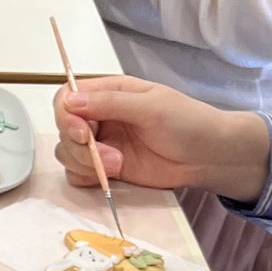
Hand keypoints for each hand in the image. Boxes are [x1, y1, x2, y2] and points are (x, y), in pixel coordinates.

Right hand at [53, 74, 269, 200]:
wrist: (208, 157)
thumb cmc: (187, 123)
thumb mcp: (151, 106)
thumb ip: (110, 103)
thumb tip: (70, 101)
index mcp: (109, 92)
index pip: (67, 98)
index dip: (66, 117)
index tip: (82, 134)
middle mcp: (100, 116)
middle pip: (63, 130)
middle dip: (79, 148)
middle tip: (109, 158)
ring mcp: (101, 144)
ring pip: (67, 154)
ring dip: (85, 164)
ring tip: (117, 167)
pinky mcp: (105, 168)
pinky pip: (77, 174)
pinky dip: (86, 177)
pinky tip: (111, 176)